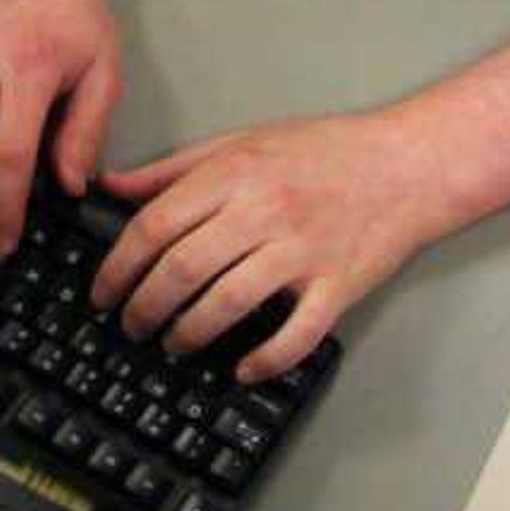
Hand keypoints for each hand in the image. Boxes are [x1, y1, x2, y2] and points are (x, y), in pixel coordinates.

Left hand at [90, 111, 437, 384]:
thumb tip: (112, 187)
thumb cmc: (325, 151)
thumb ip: (175, 168)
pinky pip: (296, 334)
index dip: (118, 266)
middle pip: (183, 269)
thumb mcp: (243, 142)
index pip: (155, 225)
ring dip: (190, 333)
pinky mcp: (337, 286)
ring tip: (173, 344)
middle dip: (144, 307)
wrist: (406, 164)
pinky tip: (243, 368)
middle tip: (130, 326)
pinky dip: (265, 358)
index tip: (103, 292)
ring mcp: (302, 251)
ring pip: (228, 302)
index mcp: (234, 174)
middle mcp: (264, 212)